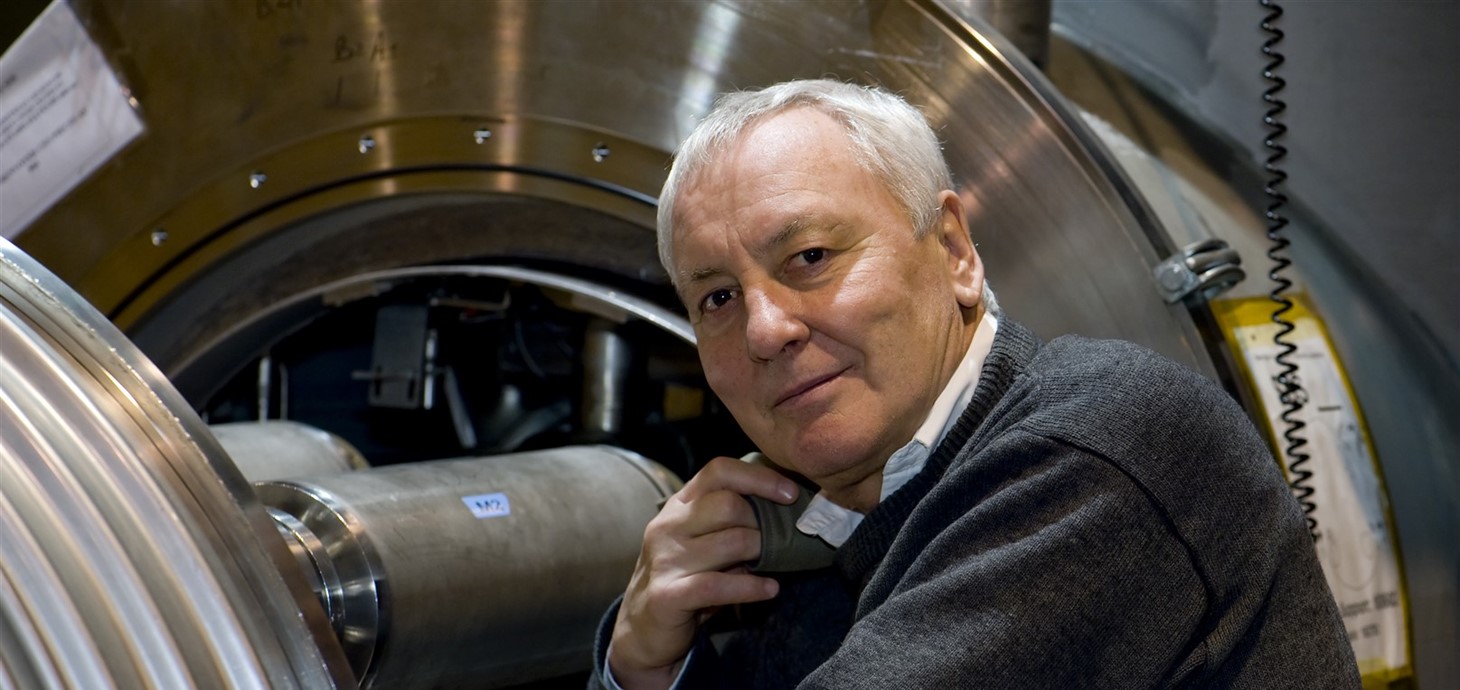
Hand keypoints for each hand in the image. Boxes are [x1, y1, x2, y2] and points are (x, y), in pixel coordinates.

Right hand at [608, 455, 798, 689]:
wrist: (642, 628)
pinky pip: (720, 586)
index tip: (791, 494)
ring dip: (763, 554)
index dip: (759, 478)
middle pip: (729, 504)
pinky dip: (752, 587)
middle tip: (779, 540)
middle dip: (762, 522)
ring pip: (732, 542)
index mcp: (678, 505)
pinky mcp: (667, 595)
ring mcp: (665, 559)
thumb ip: (729, 522)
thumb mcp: (701, 541)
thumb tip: (783, 511)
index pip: (719, 471)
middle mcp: (668, 526)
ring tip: (775, 564)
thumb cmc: (683, 578)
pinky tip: (770, 589)